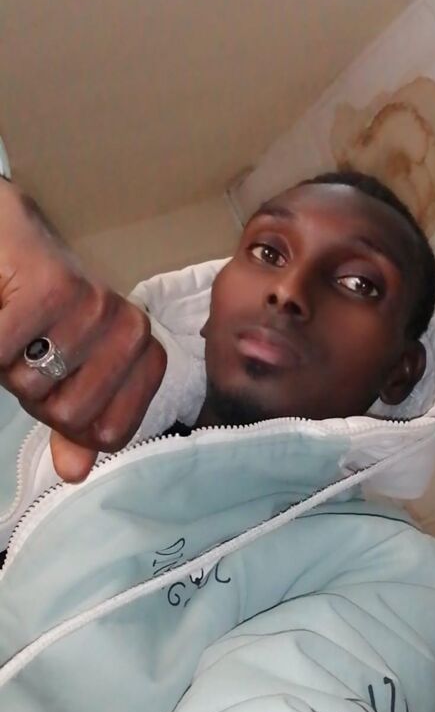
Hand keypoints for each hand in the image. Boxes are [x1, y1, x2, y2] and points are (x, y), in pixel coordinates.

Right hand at [0, 182, 165, 481]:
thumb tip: (75, 473)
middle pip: (71, 416)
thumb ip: (72, 426)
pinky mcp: (54, 288)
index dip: (67, 421)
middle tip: (29, 349)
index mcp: (143, 354)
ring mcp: (97, 307)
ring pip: (34, 385)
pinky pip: (4, 353)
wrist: (5, 238)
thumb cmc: (35, 311)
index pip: (110, 434)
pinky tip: (0, 309)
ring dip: (7, 364)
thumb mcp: (60, 374)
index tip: (56, 382)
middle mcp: (131, 329)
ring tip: (15, 325)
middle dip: (33, 393)